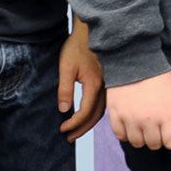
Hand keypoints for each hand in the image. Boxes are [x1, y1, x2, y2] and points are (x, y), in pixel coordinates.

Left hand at [57, 21, 106, 141]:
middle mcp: (105, 87)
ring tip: (76, 131)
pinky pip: (103, 103)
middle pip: (95, 116)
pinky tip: (87, 116)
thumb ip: (65, 89)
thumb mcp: (66, 67)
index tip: (62, 129)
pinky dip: (94, 114)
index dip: (74, 123)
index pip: (85, 112)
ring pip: (101, 111)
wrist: (92, 31)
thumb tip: (63, 110)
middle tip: (69, 138)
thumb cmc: (77, 47)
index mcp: (94, 84)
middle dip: (82, 129)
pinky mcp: (107, 82)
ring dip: (89, 123)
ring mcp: (108, 85)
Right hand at [107, 71, 170, 150]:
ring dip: (141, 136)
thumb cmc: (158, 76)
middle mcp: (148, 120)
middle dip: (157, 137)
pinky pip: (120, 136)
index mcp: (166, 115)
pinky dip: (126, 132)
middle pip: (154, 145)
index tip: (170, 132)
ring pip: (137, 143)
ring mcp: (130, 119)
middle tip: (155, 126)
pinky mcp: (115, 115)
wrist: (134, 60)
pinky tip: (130, 122)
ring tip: (142, 124)